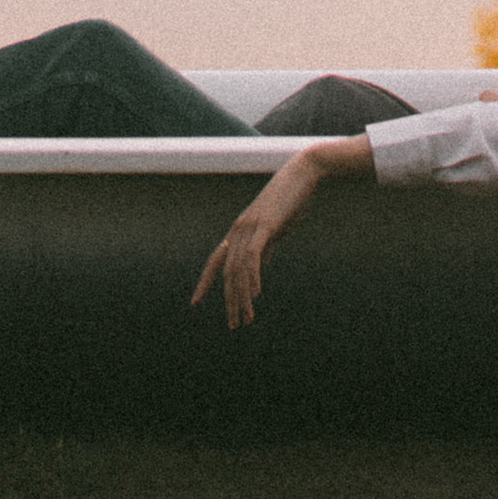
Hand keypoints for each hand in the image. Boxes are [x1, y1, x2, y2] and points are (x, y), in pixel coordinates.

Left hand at [190, 136, 369, 328]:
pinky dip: (252, 276)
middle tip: (233, 325)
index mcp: (239, 231)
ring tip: (246, 319)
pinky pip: (254, 254)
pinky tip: (255, 294)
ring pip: (239, 268)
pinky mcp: (265, 225)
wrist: (302, 173)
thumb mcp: (274, 230)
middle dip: (229, 300)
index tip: (195, 302)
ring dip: (242, 297)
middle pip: (226, 272)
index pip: (215, 260)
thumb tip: (256, 268)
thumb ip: (264, 249)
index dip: (205, 281)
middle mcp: (239, 230)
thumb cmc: (290, 201)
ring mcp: (250, 226)